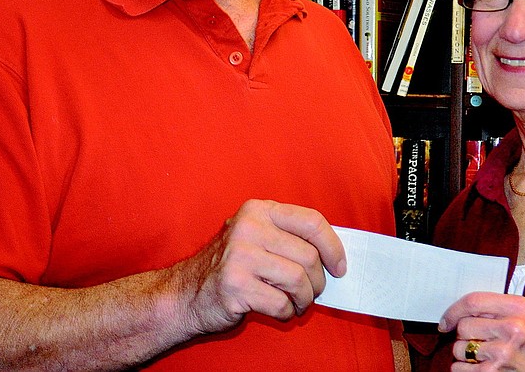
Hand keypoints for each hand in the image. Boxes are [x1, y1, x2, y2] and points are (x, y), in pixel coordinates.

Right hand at [172, 199, 345, 334]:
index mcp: (259, 210)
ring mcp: (240, 256)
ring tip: (299, 303)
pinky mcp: (235, 286)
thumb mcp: (256, 237)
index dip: (333, 246)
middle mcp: (249, 228)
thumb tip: (335, 253)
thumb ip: (289, 237)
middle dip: (318, 281)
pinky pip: (281, 303)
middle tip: (313, 292)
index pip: (311, 221)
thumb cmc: (231, 267)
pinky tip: (279, 311)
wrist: (184, 294)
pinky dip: (287, 312)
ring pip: (298, 280)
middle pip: (309, 255)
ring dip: (305, 299)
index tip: (340, 266)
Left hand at [439, 292, 524, 371]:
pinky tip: (481, 365)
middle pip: (464, 325)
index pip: (474, 301)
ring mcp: (503, 352)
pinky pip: (458, 367)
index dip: (454, 311)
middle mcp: (514, 328)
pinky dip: (464, 368)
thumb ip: (493, 308)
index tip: (446, 320)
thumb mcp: (520, 317)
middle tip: (480, 339)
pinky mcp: (492, 371)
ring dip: (465, 352)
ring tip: (483, 354)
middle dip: (465, 334)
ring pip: (459, 347)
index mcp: (520, 308)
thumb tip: (456, 311)